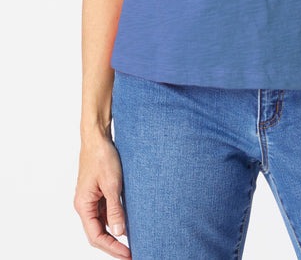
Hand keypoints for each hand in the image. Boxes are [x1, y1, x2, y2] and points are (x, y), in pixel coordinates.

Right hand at [74, 133, 130, 257]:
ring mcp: (90, 199)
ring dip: (115, 233)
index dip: (112, 248)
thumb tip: (119, 232)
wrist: (98, 137)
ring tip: (132, 241)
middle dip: (113, 246)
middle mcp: (84, 205)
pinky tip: (127, 223)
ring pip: (101, 223)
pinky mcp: (97, 193)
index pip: (96, 236)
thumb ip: (115, 209)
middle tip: (131, 253)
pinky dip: (115, 219)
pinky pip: (105, 212)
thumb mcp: (112, 184)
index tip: (128, 254)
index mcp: (83, 205)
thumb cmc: (102, 156)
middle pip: (97, 233)